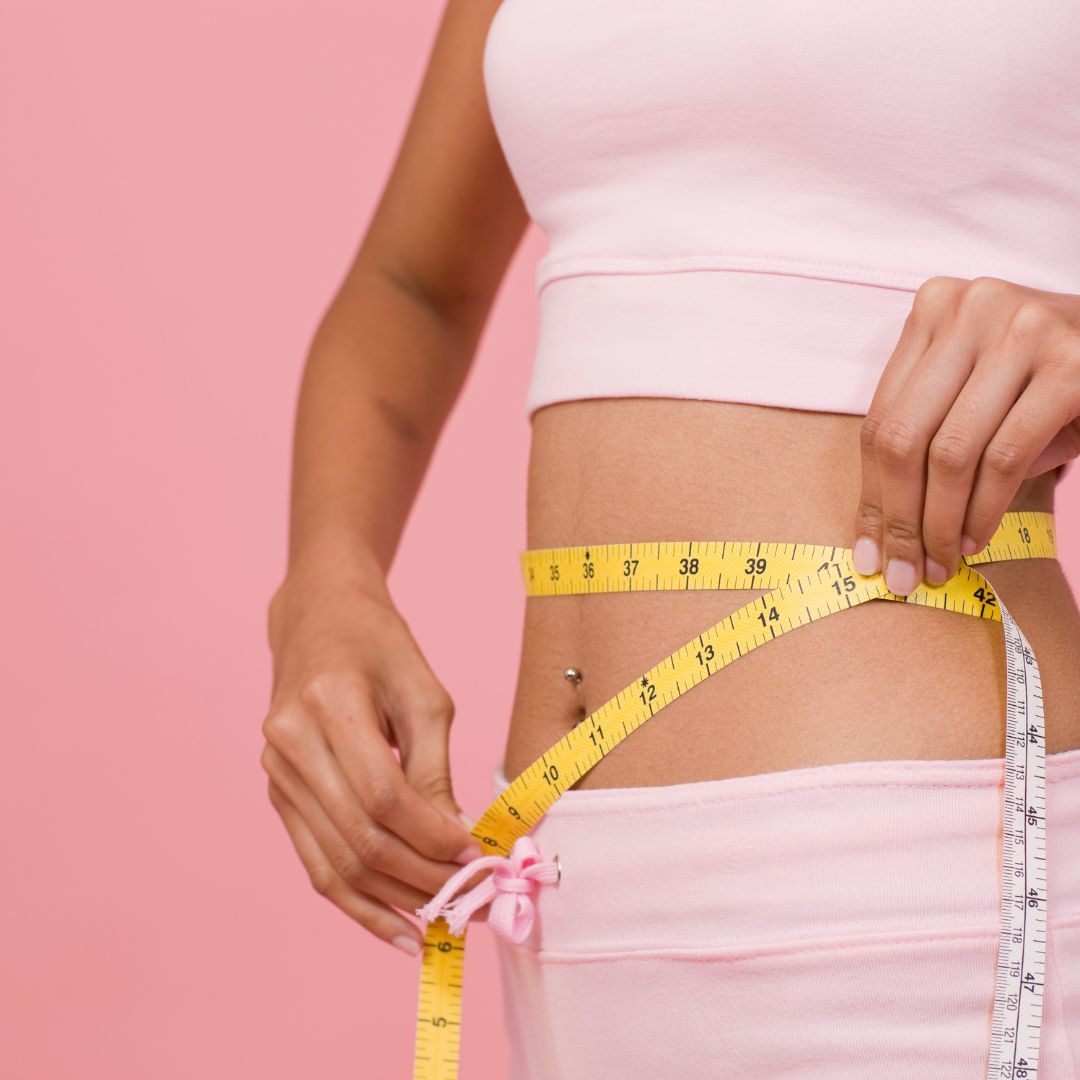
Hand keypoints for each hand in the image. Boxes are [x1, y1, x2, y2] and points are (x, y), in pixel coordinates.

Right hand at [260, 566, 484, 955]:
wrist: (318, 619)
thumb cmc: (381, 647)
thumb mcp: (424, 694)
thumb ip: (435, 770)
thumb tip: (456, 844)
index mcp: (327, 704)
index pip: (382, 796)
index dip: (432, 836)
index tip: (478, 858)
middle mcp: (289, 743)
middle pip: (358, 837)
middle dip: (421, 878)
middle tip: (472, 902)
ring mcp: (276, 773)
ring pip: (335, 862)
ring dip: (393, 900)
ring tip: (443, 923)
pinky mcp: (278, 794)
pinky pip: (316, 861)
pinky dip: (357, 901)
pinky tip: (395, 927)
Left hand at [851, 275, 1079, 594]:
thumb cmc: (1042, 379)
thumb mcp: (975, 390)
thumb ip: (927, 436)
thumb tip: (881, 534)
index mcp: (935, 307)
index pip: (881, 420)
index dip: (870, 494)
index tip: (868, 550)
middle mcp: (973, 308)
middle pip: (905, 438)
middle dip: (899, 518)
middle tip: (902, 571)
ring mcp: (1023, 332)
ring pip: (951, 453)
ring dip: (940, 524)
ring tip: (939, 563)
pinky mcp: (1070, 367)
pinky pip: (1004, 457)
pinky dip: (984, 509)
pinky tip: (974, 539)